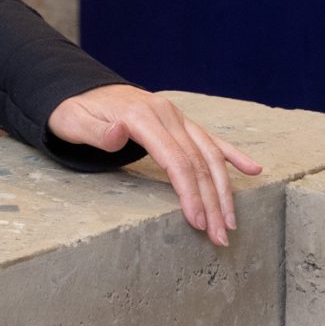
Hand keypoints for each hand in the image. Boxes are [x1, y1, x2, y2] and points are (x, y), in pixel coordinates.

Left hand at [47, 86, 261, 246]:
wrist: (76, 89)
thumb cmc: (71, 111)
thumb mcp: (72, 121)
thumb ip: (95, 132)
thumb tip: (119, 133)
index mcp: (141, 117)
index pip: (175, 160)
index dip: (189, 192)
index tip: (198, 222)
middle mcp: (165, 114)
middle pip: (197, 163)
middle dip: (212, 202)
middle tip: (221, 236)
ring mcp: (175, 116)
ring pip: (209, 155)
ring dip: (223, 190)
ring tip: (231, 222)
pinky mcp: (179, 121)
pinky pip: (210, 140)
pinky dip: (232, 155)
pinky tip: (254, 170)